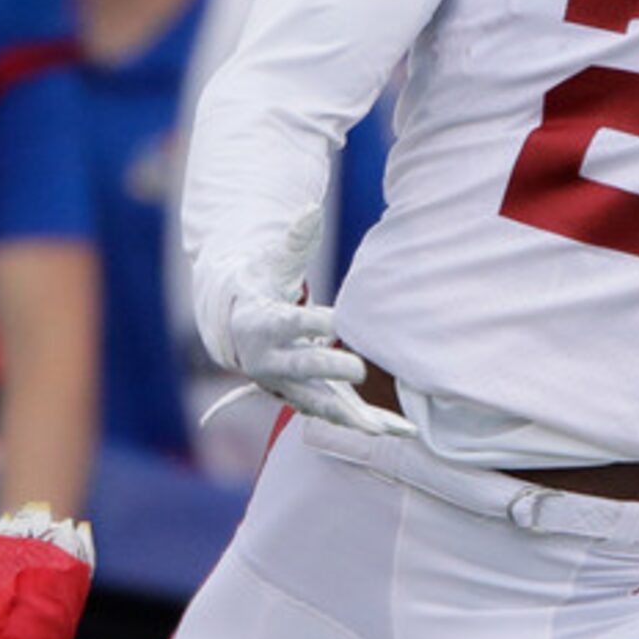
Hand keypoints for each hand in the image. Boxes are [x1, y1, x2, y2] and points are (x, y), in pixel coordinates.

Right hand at [199, 208, 415, 437]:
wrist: (238, 326)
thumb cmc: (263, 284)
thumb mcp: (273, 260)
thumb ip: (293, 239)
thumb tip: (310, 208)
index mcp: (262, 324)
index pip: (288, 324)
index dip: (311, 323)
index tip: (338, 322)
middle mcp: (270, 361)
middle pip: (300, 369)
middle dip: (327, 370)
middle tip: (359, 370)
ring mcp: (287, 385)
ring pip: (319, 404)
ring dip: (352, 416)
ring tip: (386, 428)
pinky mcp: (306, 398)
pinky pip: (337, 413)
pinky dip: (365, 422)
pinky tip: (401, 430)